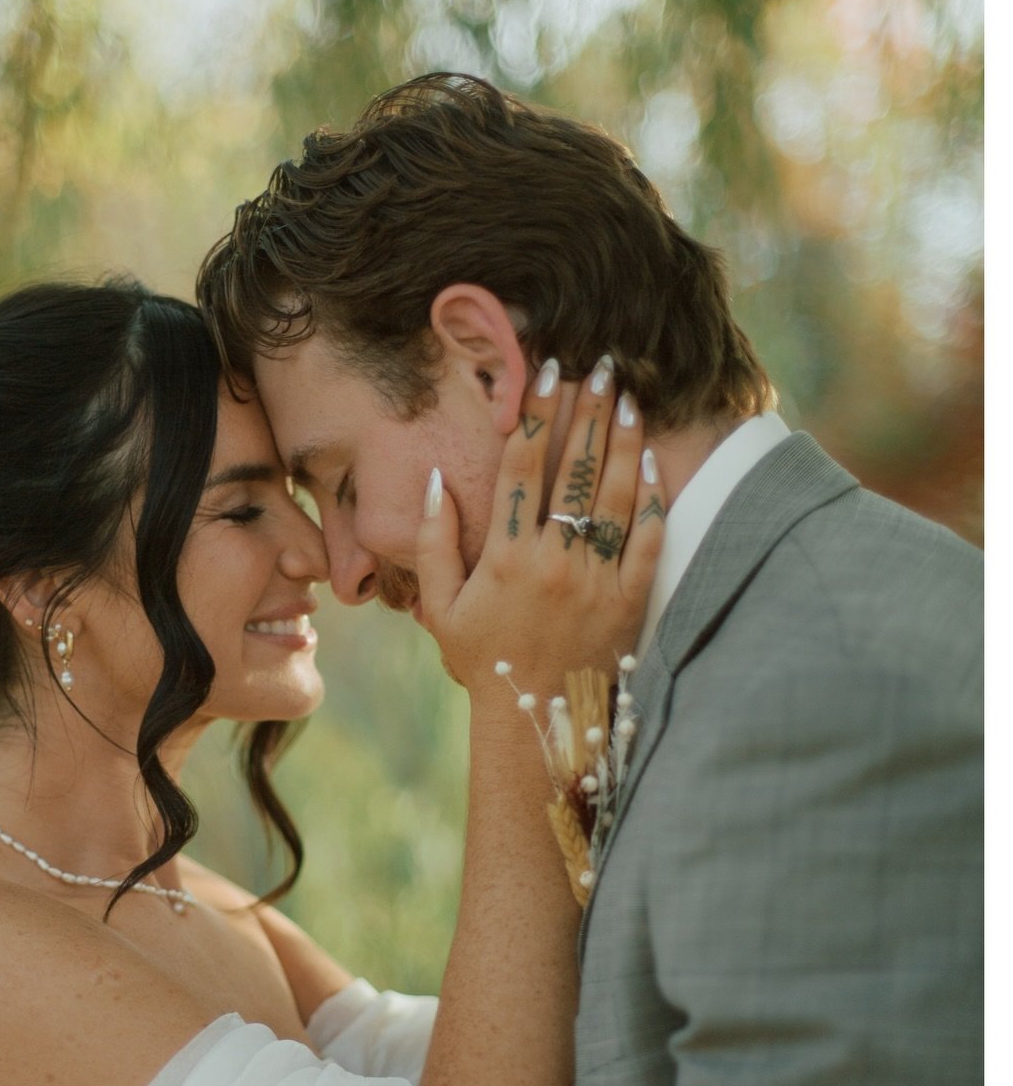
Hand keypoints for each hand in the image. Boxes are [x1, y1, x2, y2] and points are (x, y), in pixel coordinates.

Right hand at [417, 357, 663, 698]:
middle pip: (576, 467)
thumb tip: (437, 482)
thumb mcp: (440, 606)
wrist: (538, 720)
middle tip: (600, 365)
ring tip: (628, 396)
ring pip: (616, 493)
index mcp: (506, 556)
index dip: (537, 411)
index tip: (547, 371)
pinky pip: (648, 537)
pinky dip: (653, 495)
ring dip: (623, 439)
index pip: (523, 465)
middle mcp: (554, 560)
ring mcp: (597, 579)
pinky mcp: (629, 599)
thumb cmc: (483, 660)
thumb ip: (432, 543)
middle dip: (588, 410)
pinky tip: (652, 459)